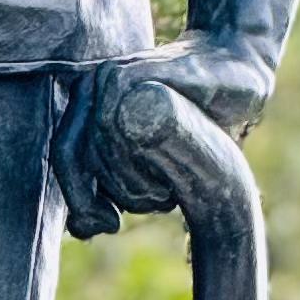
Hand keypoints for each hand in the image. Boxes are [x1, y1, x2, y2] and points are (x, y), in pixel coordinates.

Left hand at [53, 35, 272, 239]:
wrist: (234, 69)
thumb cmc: (196, 118)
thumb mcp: (149, 162)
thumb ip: (112, 187)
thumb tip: (78, 230)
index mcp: (87, 104)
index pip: (64, 157)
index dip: (80, 199)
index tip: (110, 226)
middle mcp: (91, 87)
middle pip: (77, 158)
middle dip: (115, 193)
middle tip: (156, 201)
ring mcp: (110, 78)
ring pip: (99, 151)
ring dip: (134, 183)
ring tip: (168, 189)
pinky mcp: (134, 76)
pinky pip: (122, 132)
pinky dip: (145, 163)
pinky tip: (170, 174)